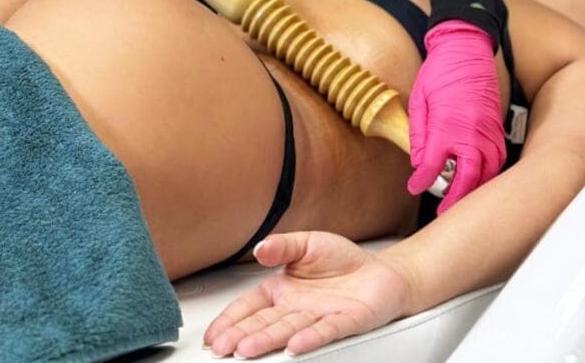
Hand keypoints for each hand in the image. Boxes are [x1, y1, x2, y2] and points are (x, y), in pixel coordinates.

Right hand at [203, 232, 409, 358]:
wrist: (380, 272)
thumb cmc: (342, 261)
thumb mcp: (307, 243)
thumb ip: (282, 246)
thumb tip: (259, 248)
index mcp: (283, 291)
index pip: (250, 307)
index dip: (231, 320)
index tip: (214, 335)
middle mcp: (297, 308)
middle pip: (264, 323)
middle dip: (241, 336)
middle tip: (222, 350)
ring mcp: (319, 317)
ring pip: (287, 330)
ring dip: (267, 341)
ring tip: (246, 351)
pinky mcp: (345, 321)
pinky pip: (325, 331)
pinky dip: (309, 339)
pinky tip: (294, 347)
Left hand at [408, 20, 505, 213]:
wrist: (465, 49)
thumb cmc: (440, 71)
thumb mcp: (419, 99)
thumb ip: (418, 133)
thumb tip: (417, 161)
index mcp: (446, 125)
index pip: (433, 165)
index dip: (422, 181)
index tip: (414, 187)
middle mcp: (470, 132)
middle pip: (467, 177)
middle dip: (454, 198)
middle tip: (442, 210)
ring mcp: (487, 131)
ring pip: (488, 172)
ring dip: (475, 189)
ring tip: (461, 200)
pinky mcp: (497, 127)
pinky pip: (498, 158)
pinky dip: (490, 173)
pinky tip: (480, 178)